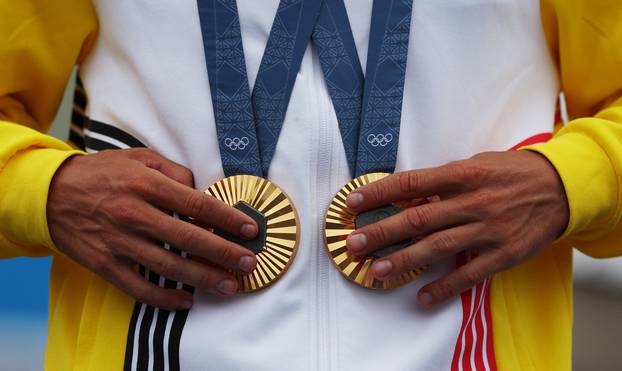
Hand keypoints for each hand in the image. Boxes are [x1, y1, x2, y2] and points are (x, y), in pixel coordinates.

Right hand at [47, 148, 258, 310]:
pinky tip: (186, 300)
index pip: (197, 204)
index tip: (250, 230)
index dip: (227, 219)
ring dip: (203, 278)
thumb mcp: (138, 158)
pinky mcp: (104, 263)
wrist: (49, 193)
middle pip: (189, 239)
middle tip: (249, 263)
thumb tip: (202, 191)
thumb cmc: (102, 173)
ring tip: (229, 285)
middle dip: (224, 253)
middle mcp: (133, 214)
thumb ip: (173, 171)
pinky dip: (163, 298)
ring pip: (168, 267)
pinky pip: (138, 287)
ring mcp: (118, 241)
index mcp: (145, 185)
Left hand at [345, 150, 568, 306]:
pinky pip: (469, 274)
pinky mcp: (504, 254)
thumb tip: (405, 195)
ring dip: (404, 261)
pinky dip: (444, 287)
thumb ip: (443, 180)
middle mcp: (472, 203)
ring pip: (437, 248)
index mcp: (462, 175)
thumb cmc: (511, 172)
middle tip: (354, 244)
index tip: (353, 202)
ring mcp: (488, 230)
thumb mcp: (476, 164)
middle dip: (381, 232)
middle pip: (417, 219)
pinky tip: (422, 296)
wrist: (561, 188)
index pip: (410, 183)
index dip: (379, 192)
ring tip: (378, 270)